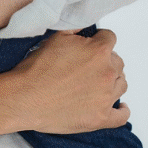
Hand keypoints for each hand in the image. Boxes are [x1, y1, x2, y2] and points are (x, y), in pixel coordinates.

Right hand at [12, 29, 129, 133]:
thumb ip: (75, 30)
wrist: (25, 98)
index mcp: (99, 51)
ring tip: (98, 84)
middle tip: (87, 67)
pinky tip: (119, 106)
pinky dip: (122, 110)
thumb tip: (85, 30)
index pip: (109, 38)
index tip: (92, 45)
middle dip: (105, 61)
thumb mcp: (54, 38)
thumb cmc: (37, 69)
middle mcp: (107, 73)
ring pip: (121, 85)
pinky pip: (122, 116)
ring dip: (112, 82)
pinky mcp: (101, 117)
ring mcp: (106, 97)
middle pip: (118, 62)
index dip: (99, 40)